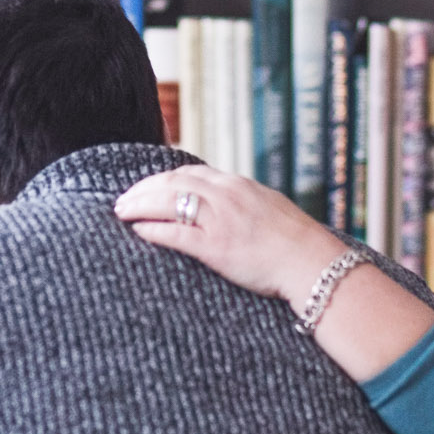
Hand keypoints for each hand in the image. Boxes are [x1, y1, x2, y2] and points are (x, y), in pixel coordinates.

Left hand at [113, 165, 349, 304]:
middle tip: (121, 200)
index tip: (144, 187)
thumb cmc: (294, 241)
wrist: (312, 261)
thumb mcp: (267, 207)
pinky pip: (176, 233)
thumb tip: (225, 204)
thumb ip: (243, 201)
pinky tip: (138, 232)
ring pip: (167, 202)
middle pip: (170, 182)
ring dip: (139, 206)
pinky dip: (152, 230)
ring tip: (121, 213)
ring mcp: (220, 219)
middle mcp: (225, 195)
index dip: (160, 179)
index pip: (187, 172)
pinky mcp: (216, 247)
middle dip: (141, 190)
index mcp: (237, 184)